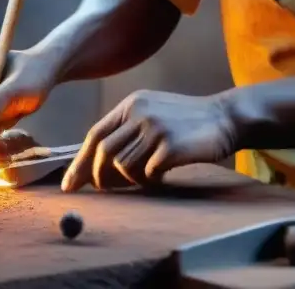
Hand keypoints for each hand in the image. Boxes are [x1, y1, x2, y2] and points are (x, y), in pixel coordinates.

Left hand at [61, 90, 236, 191]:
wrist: (224, 117)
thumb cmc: (186, 121)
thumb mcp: (152, 113)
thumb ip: (126, 129)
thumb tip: (94, 162)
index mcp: (132, 104)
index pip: (95, 135)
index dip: (79, 162)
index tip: (69, 184)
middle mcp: (140, 112)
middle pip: (103, 153)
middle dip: (98, 177)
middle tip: (103, 190)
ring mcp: (155, 128)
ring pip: (123, 166)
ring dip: (130, 180)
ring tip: (147, 177)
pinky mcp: (170, 146)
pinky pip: (147, 173)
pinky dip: (151, 181)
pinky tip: (162, 176)